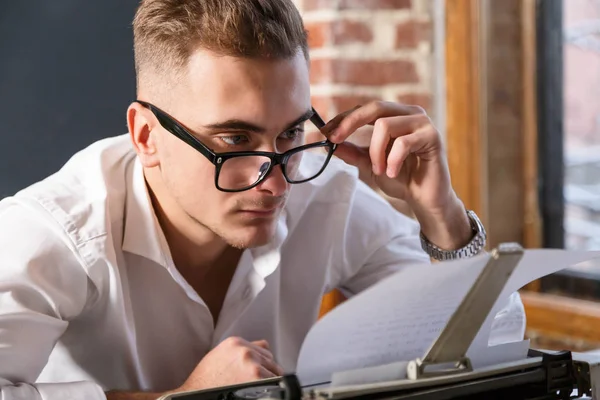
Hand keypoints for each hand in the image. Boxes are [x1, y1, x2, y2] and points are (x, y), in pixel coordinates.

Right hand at [177, 337, 283, 391]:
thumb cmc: (205, 381)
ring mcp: (251, 363)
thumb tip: (263, 346)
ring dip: (269, 380)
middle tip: (258, 383)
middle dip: (267, 371)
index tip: (261, 372)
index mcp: (235, 343)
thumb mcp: (220, 356)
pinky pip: (275, 382)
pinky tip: (260, 392)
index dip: (263, 363)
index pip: (263, 349)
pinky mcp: (256, 377)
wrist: (193, 395)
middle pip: (270, 360)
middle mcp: (244, 350)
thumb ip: (240, 350)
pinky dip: (271, 388)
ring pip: (275, 371)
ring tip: (257, 389)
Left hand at [324, 101, 471, 249]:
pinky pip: (403, 142)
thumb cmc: (401, 179)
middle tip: (336, 141)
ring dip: (376, 152)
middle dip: (350, 123)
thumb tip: (328, 144)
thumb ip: (352, 153)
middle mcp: (409, 113)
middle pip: (375, 107)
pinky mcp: (432, 136)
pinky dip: (392, 160)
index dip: (344, 119)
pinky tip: (392, 173)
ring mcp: (422, 123)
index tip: (326, 133)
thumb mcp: (370, 165)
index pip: (365, 109)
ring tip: (379, 171)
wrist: (425, 199)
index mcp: (395, 115)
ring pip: (385, 125)